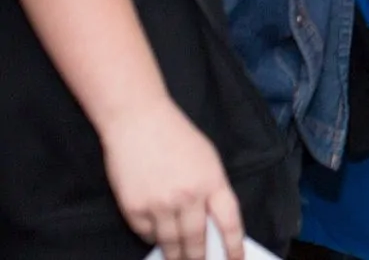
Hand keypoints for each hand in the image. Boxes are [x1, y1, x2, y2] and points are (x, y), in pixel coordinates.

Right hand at [100, 95, 243, 259]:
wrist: (139, 122)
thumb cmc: (177, 136)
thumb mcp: (208, 159)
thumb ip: (212, 189)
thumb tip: (212, 221)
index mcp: (212, 182)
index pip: (229, 223)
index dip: (234, 246)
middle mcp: (188, 197)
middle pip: (196, 240)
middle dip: (199, 258)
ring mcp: (159, 205)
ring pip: (170, 242)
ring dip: (175, 254)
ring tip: (179, 259)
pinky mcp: (134, 209)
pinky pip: (146, 234)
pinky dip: (152, 237)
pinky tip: (156, 237)